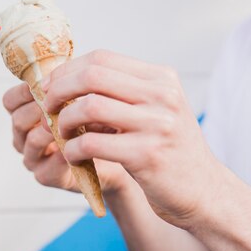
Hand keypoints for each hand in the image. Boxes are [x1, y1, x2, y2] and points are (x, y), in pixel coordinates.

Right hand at [2, 82, 132, 194]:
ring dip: (52, 127)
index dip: (24, 90)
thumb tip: (67, 68)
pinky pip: (48, 163)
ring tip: (74, 120)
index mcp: (27, 113)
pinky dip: (64, 151)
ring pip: (31, 139)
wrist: (117, 155)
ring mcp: (33, 158)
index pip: (11, 100)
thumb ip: (70, 85)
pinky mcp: (45, 176)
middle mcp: (24, 136)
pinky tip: (80, 143)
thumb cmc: (98, 123)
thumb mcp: (84, 98)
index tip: (46, 83)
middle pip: (18, 118)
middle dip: (40, 107)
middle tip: (62, 100)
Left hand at [42, 50, 222, 226]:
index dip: (67, 71)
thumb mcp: (155, 110)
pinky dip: (72, 149)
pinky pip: (91, 143)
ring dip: (63, 121)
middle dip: (59, 90)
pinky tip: (72, 157)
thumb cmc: (169, 150)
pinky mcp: (147, 155)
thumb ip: (123, 92)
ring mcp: (156, 124)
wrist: (203, 192)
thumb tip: (67, 80)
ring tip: (61, 134)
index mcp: (161, 78)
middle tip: (47, 108)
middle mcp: (162, 95)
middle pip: (92, 75)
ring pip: (89, 106)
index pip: (102, 58)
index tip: (50, 87)